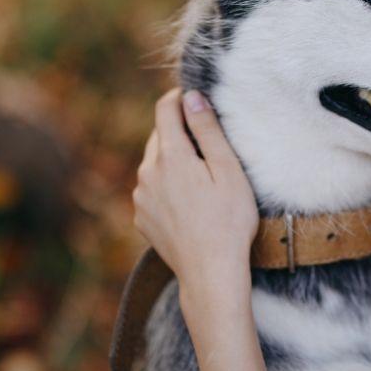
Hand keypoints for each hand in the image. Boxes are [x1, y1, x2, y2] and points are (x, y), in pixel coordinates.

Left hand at [132, 88, 258, 285]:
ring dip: (173, 161)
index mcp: (171, 157)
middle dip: (179, 132)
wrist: (211, 273)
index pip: (165, 110)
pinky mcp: (142, 218)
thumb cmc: (229, 221)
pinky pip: (152, 190)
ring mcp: (141, 198)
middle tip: (207, 142)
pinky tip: (190, 203)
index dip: (178, 98)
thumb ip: (207, 130)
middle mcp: (148, 173)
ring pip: (154, 164)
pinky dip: (167, 186)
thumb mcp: (228, 170)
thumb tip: (192, 97)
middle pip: (159, 137)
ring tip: (202, 178)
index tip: (193, 97)